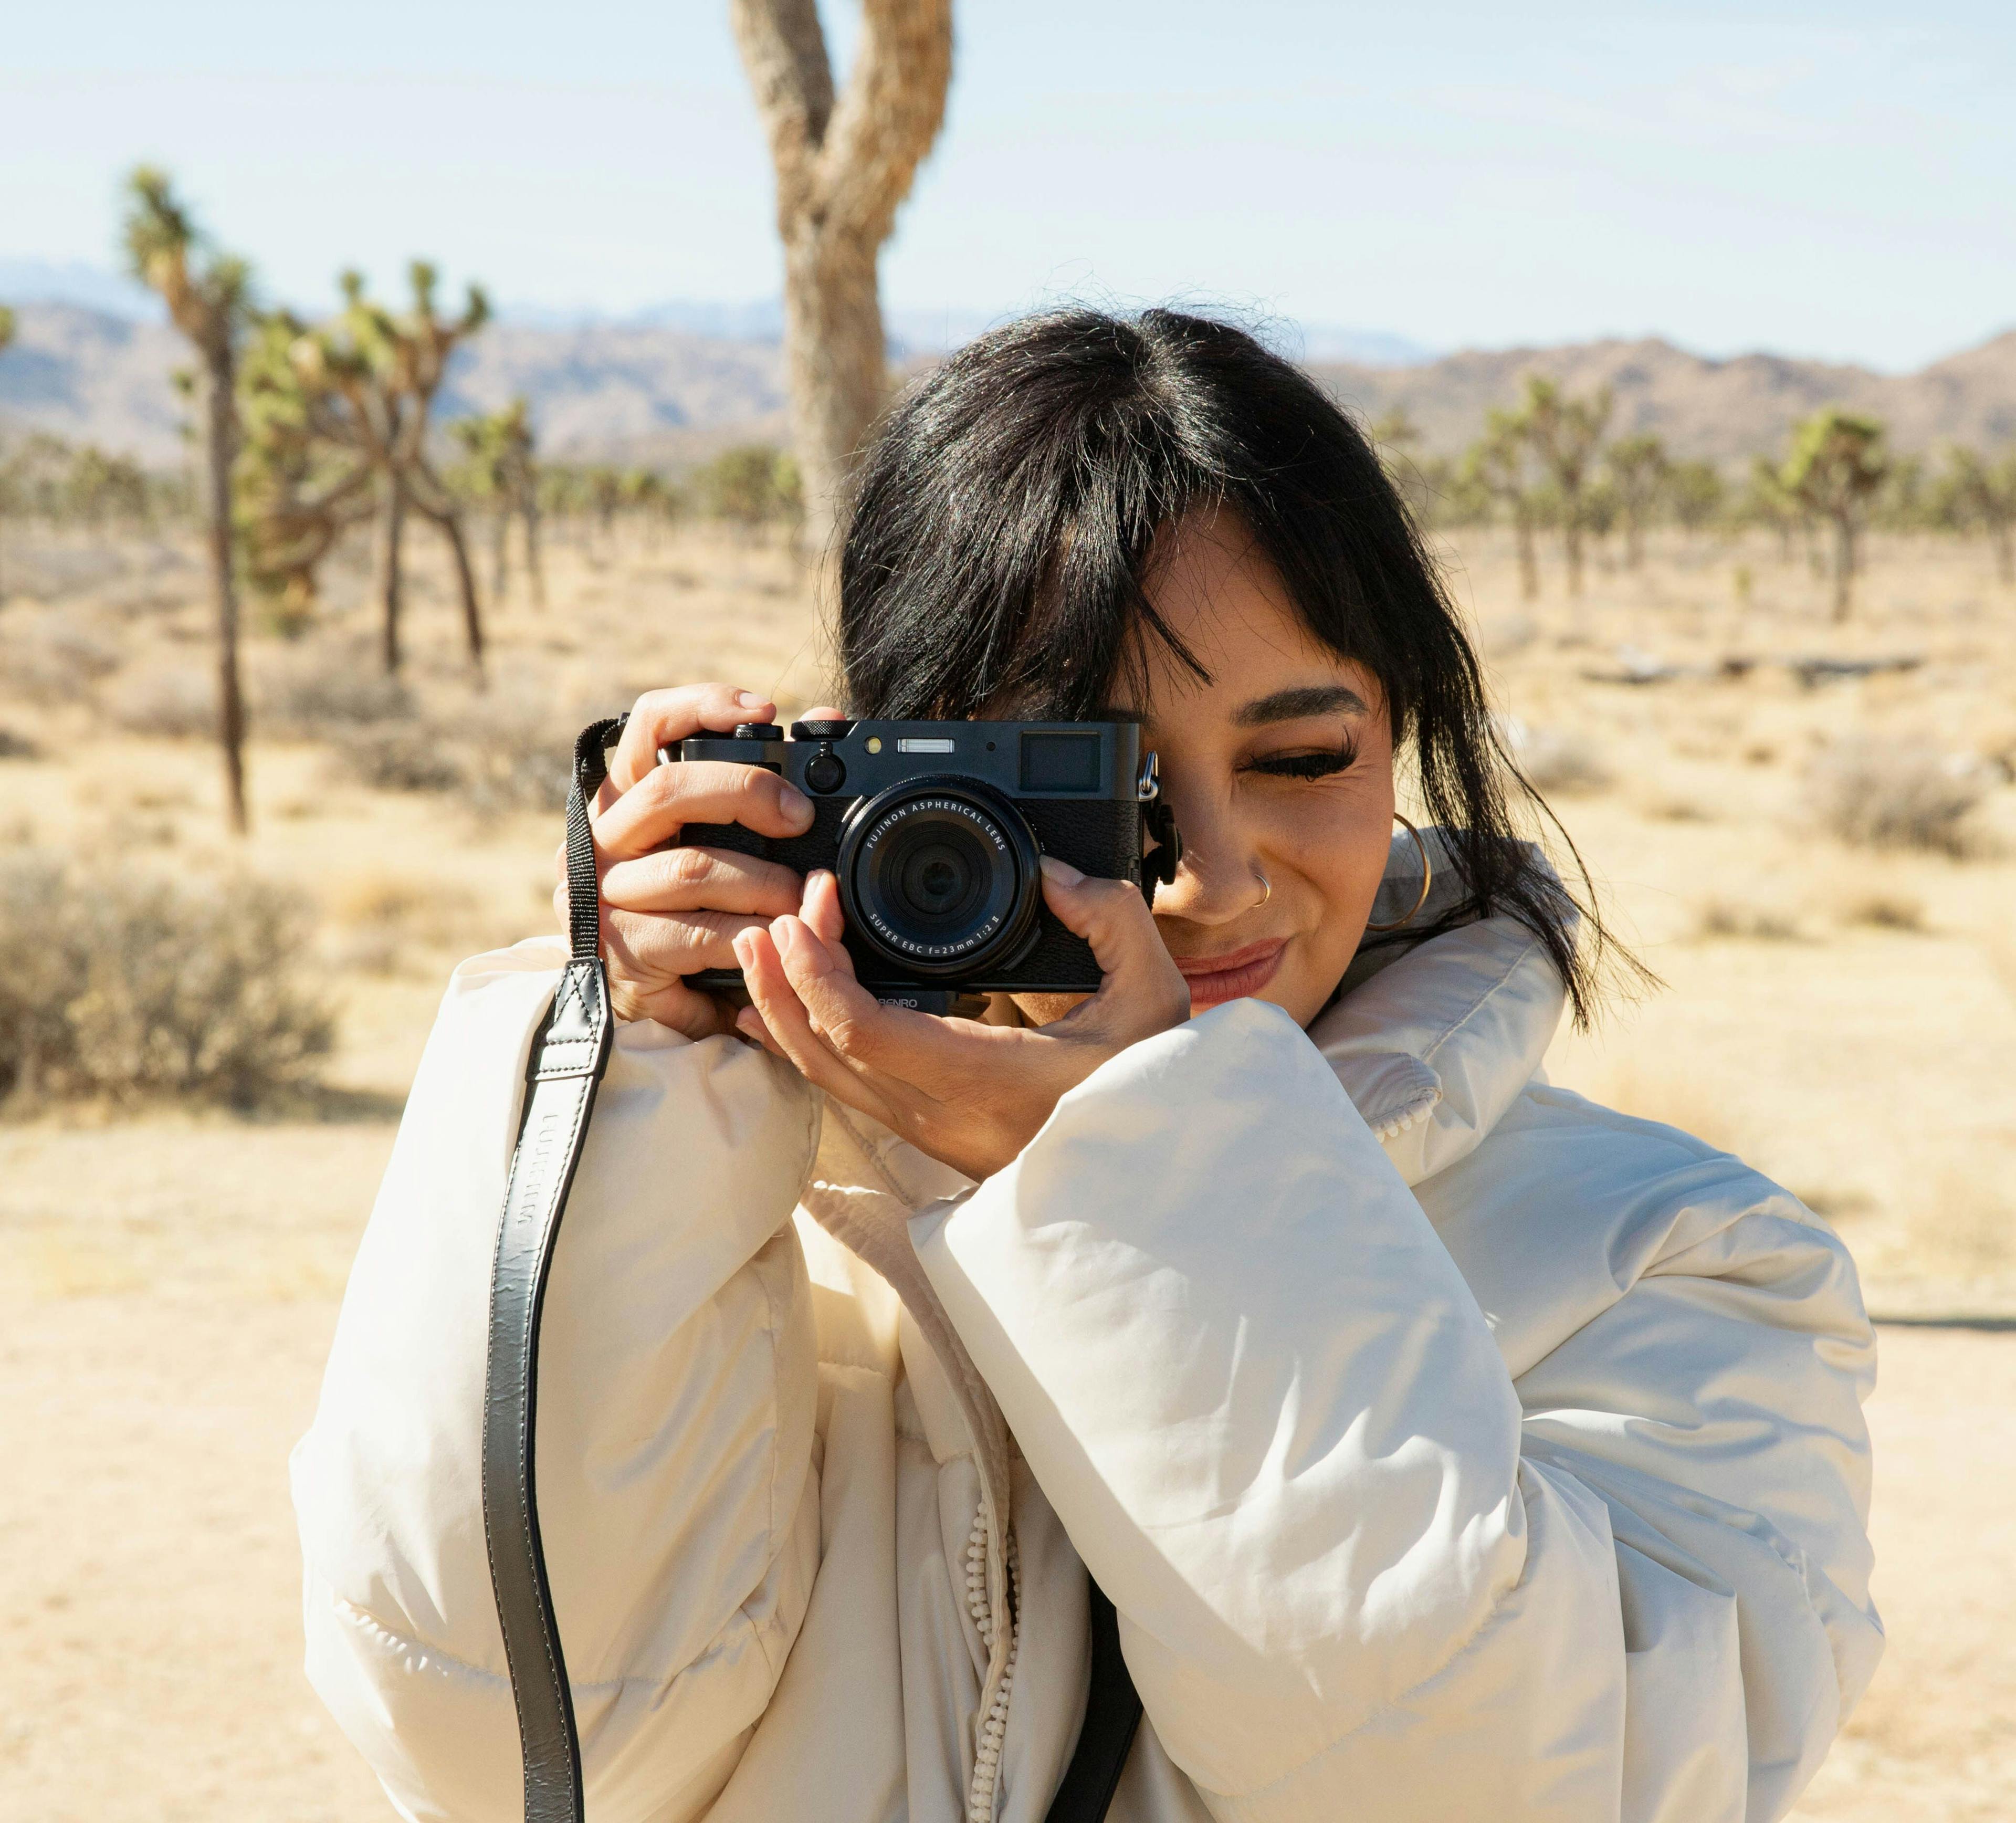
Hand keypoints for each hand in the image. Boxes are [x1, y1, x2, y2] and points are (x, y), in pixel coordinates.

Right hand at [553, 683, 844, 1035]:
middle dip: (746, 794)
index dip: (702, 706)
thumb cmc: (689, 900)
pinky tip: (775, 939)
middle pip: (669, 790)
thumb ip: (760, 782)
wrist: (641, 990)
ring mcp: (605, 895)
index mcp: (626, 794)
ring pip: (692, 869)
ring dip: (763, 882)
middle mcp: (603, 836)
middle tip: (799, 817)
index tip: (766, 710)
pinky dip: (750, 936)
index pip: (649, 725)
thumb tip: (822, 719)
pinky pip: (700, 935)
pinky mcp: (625, 951)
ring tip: (802, 896)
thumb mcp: (717, 837)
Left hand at [732, 859, 1191, 1180]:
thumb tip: (1052, 874)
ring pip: (827, 1080)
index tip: (809, 913)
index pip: (865, 1033)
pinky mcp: (934, 1137)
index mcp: (989, 1080)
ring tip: (761, 949)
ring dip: (785, 1010)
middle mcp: (947, 1117)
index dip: (819, 972)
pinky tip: (781, 1012)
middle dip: (786, 979)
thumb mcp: (1153, 994)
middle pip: (826, 1055)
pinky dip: (806, 1044)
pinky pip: (847, 1092)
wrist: (1162, 1179)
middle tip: (776, 913)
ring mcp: (934, 1134)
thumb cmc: (1156, 1090)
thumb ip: (1107, 919)